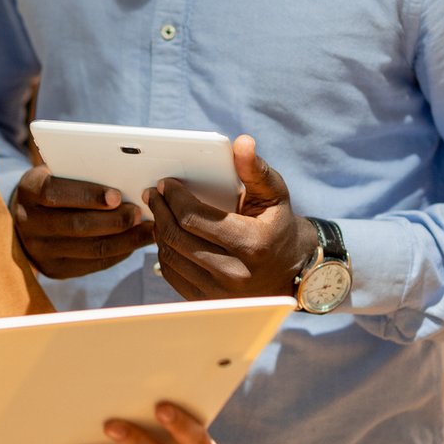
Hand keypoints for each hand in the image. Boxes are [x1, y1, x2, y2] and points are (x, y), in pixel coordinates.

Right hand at [12, 164, 153, 279]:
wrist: (27, 218)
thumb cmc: (54, 186)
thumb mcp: (57, 172)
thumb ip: (82, 174)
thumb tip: (127, 178)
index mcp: (29, 190)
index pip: (56, 193)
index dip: (88, 195)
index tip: (117, 196)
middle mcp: (29, 222)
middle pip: (77, 225)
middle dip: (114, 221)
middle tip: (139, 213)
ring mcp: (40, 250)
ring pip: (90, 249)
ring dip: (124, 240)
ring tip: (147, 229)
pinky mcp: (54, 269)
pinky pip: (93, 264)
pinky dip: (119, 253)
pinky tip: (134, 242)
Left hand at [145, 135, 316, 300]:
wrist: (291, 272)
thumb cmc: (278, 226)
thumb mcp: (274, 195)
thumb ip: (255, 169)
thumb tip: (242, 142)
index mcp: (252, 244)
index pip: (194, 218)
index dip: (174, 197)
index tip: (165, 183)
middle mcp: (235, 274)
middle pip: (177, 238)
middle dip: (160, 211)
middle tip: (153, 194)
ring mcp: (219, 293)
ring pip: (170, 257)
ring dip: (159, 231)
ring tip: (159, 211)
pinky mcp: (208, 302)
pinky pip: (173, 275)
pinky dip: (165, 252)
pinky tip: (167, 235)